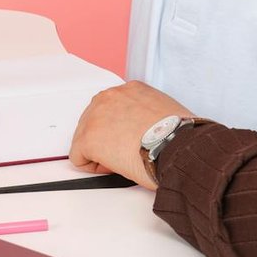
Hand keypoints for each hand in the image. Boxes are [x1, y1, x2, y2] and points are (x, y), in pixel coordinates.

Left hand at [70, 81, 193, 189]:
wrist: (177, 147)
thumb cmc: (179, 136)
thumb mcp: (166, 111)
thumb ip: (148, 113)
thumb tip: (145, 128)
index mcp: (131, 89)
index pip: (112, 108)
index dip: (119, 128)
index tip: (128, 139)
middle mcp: (111, 97)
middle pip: (94, 121)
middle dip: (107, 139)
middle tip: (124, 152)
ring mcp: (97, 116)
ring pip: (84, 137)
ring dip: (99, 151)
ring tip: (121, 160)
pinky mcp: (89, 139)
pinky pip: (78, 157)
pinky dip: (91, 166)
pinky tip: (111, 168)